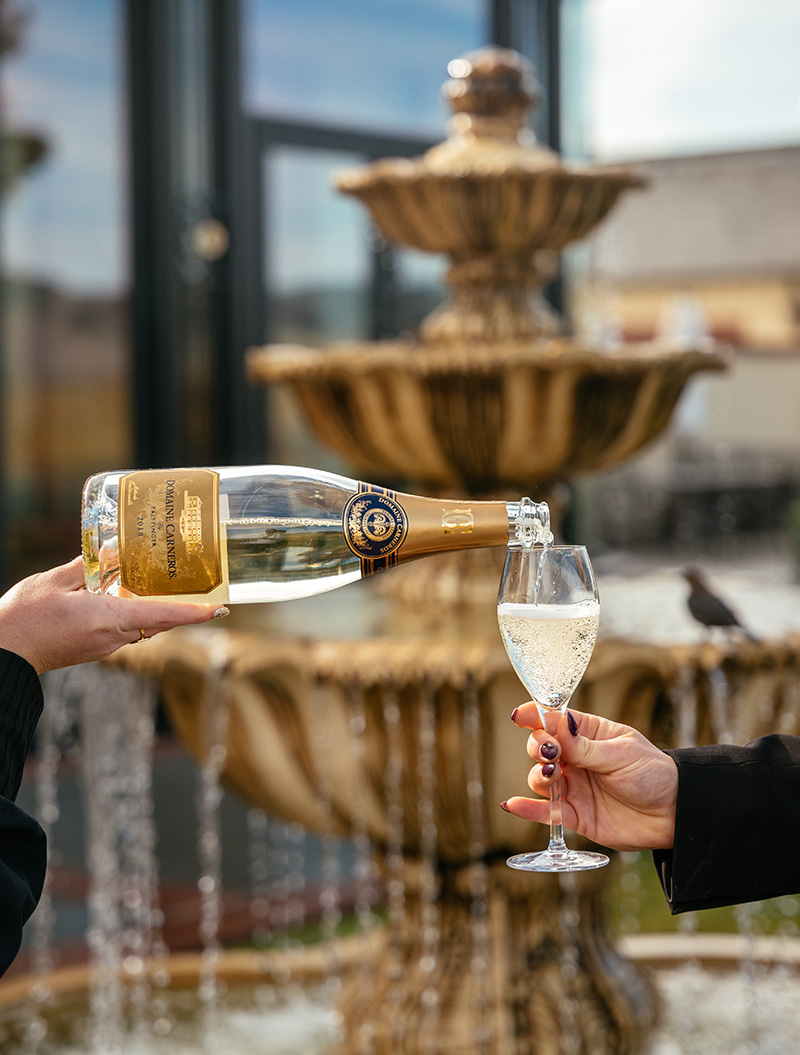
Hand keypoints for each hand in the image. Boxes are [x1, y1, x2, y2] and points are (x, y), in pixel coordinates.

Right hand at [0, 557, 228, 673]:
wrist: (4, 652)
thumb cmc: (25, 616)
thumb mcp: (55, 581)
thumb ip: (88, 566)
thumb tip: (113, 553)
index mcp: (108, 619)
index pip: (162, 615)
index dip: (193, 612)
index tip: (219, 608)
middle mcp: (114, 637)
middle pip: (160, 621)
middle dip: (185, 608)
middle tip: (207, 591)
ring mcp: (106, 646)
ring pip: (146, 626)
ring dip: (163, 609)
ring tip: (177, 587)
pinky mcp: (98, 648)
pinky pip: (130, 629)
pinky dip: (141, 614)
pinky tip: (137, 596)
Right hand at [503, 703, 677, 851]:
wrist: (675, 814)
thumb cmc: (653, 774)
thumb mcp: (622, 754)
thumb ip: (585, 746)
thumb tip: (556, 724)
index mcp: (588, 734)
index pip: (554, 719)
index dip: (535, 716)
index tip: (520, 716)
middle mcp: (576, 759)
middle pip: (541, 747)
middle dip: (538, 747)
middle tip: (549, 753)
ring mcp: (574, 786)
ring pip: (540, 778)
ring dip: (538, 775)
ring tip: (552, 775)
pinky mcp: (575, 814)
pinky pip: (546, 812)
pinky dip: (528, 808)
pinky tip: (513, 804)